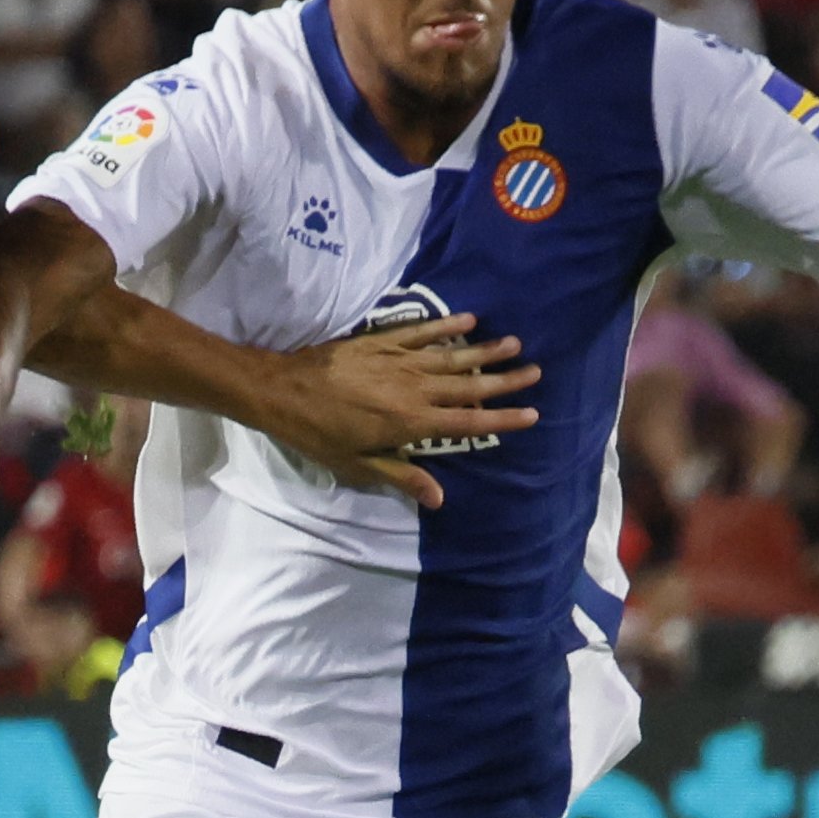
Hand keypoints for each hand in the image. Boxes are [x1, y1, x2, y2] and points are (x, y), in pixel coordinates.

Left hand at [269, 312, 539, 509]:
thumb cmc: (317, 434)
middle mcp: (412, 388)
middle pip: (467, 384)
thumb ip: (402, 475)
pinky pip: (420, 332)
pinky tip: (468, 319)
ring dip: (483, 349)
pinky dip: (445, 325)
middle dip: (504, 379)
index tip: (531, 414)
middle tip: (536, 371)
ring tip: (514, 342)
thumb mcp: (358, 465)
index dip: (501, 418)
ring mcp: (398, 360)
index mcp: (410, 422)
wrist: (282, 391)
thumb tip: (440, 498)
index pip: (467, 422)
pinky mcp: (381, 341)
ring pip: (450, 354)